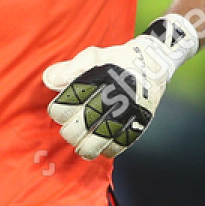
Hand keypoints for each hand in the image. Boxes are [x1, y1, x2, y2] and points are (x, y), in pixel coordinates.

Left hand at [43, 14, 198, 158]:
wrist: (155, 61)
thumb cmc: (117, 59)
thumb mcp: (92, 55)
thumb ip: (69, 68)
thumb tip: (49, 80)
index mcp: (97, 79)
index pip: (68, 102)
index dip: (58, 111)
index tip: (58, 113)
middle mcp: (113, 96)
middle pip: (83, 123)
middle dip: (70, 132)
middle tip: (69, 131)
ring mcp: (129, 110)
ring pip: (102, 137)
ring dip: (87, 147)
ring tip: (82, 148)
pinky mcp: (142, 120)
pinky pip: (124, 141)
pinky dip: (111, 150)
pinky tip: (103, 150)